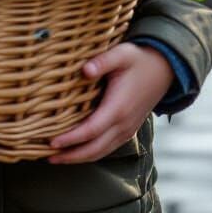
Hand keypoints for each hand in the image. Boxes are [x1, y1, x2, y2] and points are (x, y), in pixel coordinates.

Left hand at [48, 43, 173, 163]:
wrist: (164, 69)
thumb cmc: (138, 59)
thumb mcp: (121, 54)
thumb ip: (102, 62)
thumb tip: (85, 70)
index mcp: (118, 108)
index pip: (90, 131)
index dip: (70, 139)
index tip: (51, 142)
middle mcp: (123, 124)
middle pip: (94, 149)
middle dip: (70, 155)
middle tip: (47, 157)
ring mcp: (127, 130)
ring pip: (101, 152)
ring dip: (79, 158)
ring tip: (58, 158)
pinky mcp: (128, 130)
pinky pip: (108, 148)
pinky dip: (91, 154)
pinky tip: (78, 151)